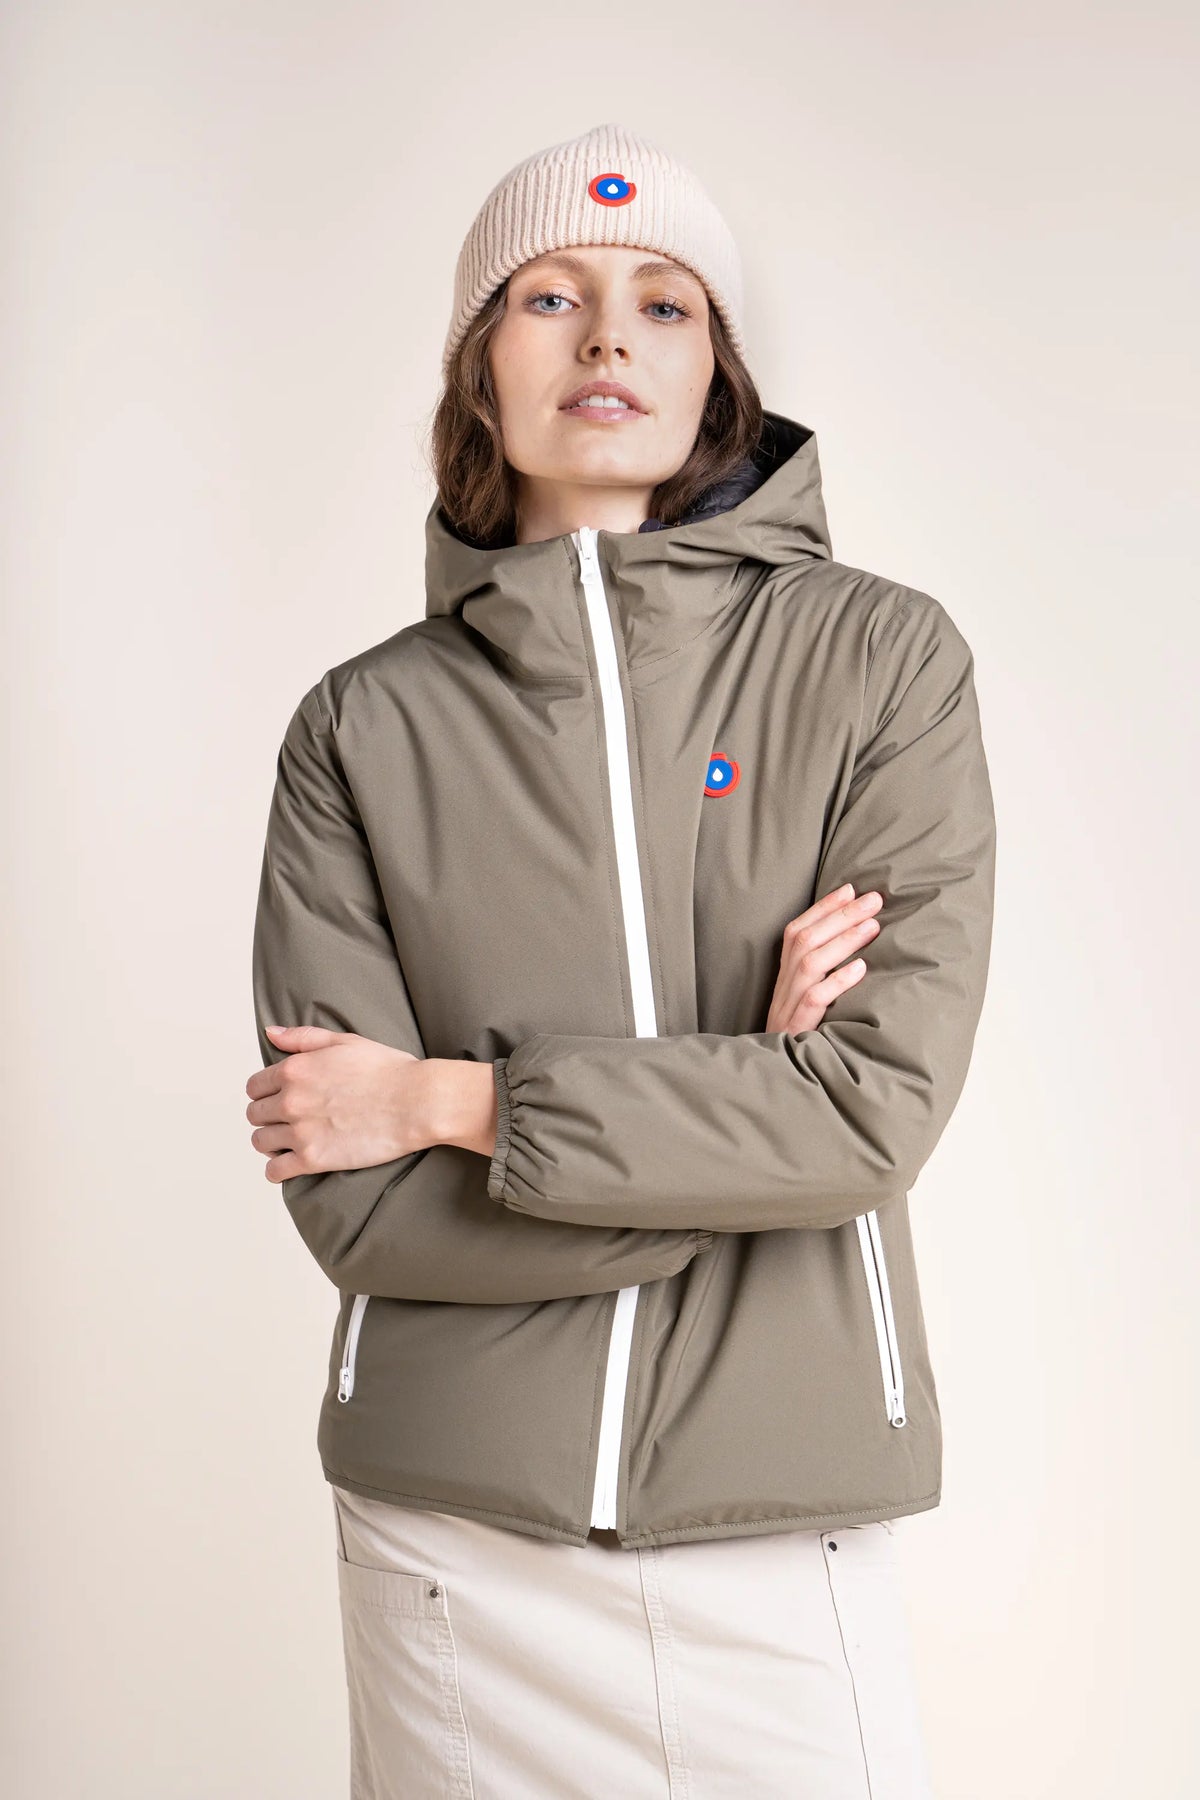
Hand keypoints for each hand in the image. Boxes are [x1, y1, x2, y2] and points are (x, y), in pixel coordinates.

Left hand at [245, 1024, 436, 1182]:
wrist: (416, 1102)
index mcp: (294, 1069)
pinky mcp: (313, 1159)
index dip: (265, 1092)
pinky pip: (275, 1171)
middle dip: (268, 1116)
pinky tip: (290, 1164)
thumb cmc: (388, 1070)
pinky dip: (277, 1169)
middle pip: (255, 1114)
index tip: (279, 1097)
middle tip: (288, 1119)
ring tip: (289, 1141)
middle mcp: (290, 1100)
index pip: (255, 1086)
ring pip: (260, 1142)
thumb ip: (303, 1037)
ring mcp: (300, 1131)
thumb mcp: (345, 1041)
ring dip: (271, 1142)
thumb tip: (270, 1034)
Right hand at [764, 883, 882, 1033]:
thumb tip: (860, 946)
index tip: (851, 888)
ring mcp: (788, 1008)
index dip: (822, 908)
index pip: (797, 931)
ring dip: (843, 941)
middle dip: (840, 915)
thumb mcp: (806, 1004)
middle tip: (874, 899)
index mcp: (784, 978)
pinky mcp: (797, 1029)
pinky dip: (837, 981)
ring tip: (873, 926)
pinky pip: (814, 1000)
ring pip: (810, 964)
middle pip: (805, 940)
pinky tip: (861, 969)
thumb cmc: (799, 1039)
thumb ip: (822, 976)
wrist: (777, 1079)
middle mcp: (783, 988)